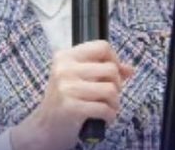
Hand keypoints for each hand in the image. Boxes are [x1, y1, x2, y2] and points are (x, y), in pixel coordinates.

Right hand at [10, 40, 133, 149]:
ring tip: (107, 107)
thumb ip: (103, 70)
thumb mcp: (79, 79)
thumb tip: (130, 69)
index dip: (114, 60)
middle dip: (117, 85)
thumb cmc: (65, 100)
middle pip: (111, 69)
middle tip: (109, 95)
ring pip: (111, 89)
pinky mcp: (71, 107)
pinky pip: (105, 108)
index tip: (112, 74)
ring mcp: (67, 88)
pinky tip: (104, 117)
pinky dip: (110, 115)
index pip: (102, 47)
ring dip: (115, 102)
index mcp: (65, 56)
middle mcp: (64, 69)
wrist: (45, 127)